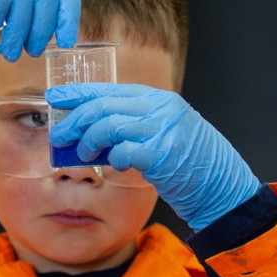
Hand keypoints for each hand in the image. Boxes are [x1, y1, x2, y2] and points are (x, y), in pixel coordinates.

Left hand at [46, 83, 259, 230]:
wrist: (222, 188)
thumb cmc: (188, 164)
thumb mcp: (161, 133)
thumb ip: (132, 126)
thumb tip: (88, 132)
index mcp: (158, 99)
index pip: (109, 89)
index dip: (78, 93)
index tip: (55, 97)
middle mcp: (161, 108)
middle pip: (103, 106)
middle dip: (75, 121)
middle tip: (60, 135)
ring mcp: (164, 129)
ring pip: (108, 125)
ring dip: (88, 142)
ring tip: (83, 154)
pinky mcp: (164, 154)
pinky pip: (123, 151)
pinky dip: (113, 159)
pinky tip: (114, 165)